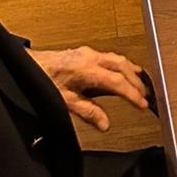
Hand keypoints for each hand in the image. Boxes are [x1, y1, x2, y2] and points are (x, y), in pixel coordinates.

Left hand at [30, 46, 151, 131]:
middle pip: (123, 67)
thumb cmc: (43, 80)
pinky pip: (111, 57)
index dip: (132, 94)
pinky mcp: (86, 53)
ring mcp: (89, 53)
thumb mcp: (64, 102)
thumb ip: (88, 112)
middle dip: (137, 82)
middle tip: (147, 97)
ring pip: (118, 59)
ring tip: (141, 85)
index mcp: (87, 69)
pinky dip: (122, 66)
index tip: (143, 104)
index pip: (117, 82)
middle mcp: (91, 57)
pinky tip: (124, 73)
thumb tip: (105, 123)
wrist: (29, 64)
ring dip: (131, 72)